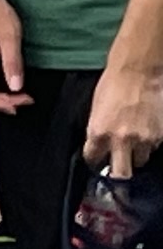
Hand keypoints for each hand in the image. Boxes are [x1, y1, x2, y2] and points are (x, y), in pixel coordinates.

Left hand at [87, 62, 162, 179]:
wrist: (139, 71)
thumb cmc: (114, 84)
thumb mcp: (95, 109)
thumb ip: (97, 131)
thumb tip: (98, 145)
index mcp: (98, 133)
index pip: (93, 159)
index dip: (95, 160)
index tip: (97, 160)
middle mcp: (121, 140)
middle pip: (121, 176)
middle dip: (119, 177)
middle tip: (118, 172)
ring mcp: (144, 139)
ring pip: (141, 160)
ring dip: (137, 154)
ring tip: (134, 140)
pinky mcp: (160, 135)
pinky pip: (154, 147)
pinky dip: (150, 142)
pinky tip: (145, 128)